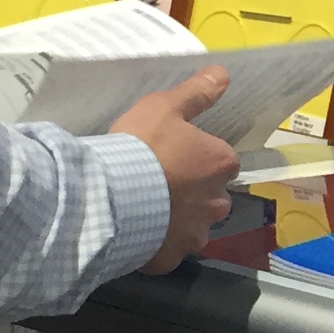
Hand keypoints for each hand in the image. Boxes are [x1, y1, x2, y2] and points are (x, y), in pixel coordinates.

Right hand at [114, 69, 240, 269]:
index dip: (199, 156)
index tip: (174, 153)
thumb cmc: (141, 147)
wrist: (109, 197)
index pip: (221, 158)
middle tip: (161, 180)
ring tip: (148, 208)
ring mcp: (195, 235)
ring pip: (194, 226)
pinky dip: (158, 243)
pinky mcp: (171, 258)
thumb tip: (224, 74)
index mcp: (221, 164)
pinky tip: (138, 230)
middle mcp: (217, 203)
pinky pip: (168, 250)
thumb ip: (196, 93)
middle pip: (212, 196)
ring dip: (179, 219)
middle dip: (194, 191)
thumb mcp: (164, 107)